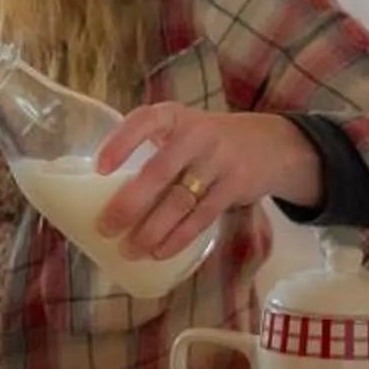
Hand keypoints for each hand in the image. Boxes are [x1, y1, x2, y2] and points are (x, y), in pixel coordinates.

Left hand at [92, 106, 321, 262]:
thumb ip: (150, 150)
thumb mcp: (181, 130)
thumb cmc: (205, 142)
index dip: (121, 143)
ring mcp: (219, 161)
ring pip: (179, 201)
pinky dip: (178, 237)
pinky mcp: (236, 186)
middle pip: (159, 172)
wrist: (270, 145)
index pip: (144, 122)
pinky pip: (202, 217)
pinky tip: (159, 251)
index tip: (99, 168)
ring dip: (152, 229)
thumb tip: (98, 191)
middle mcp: (197, 135)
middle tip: (105, 228)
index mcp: (174, 116)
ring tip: (129, 250)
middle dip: (130, 204)